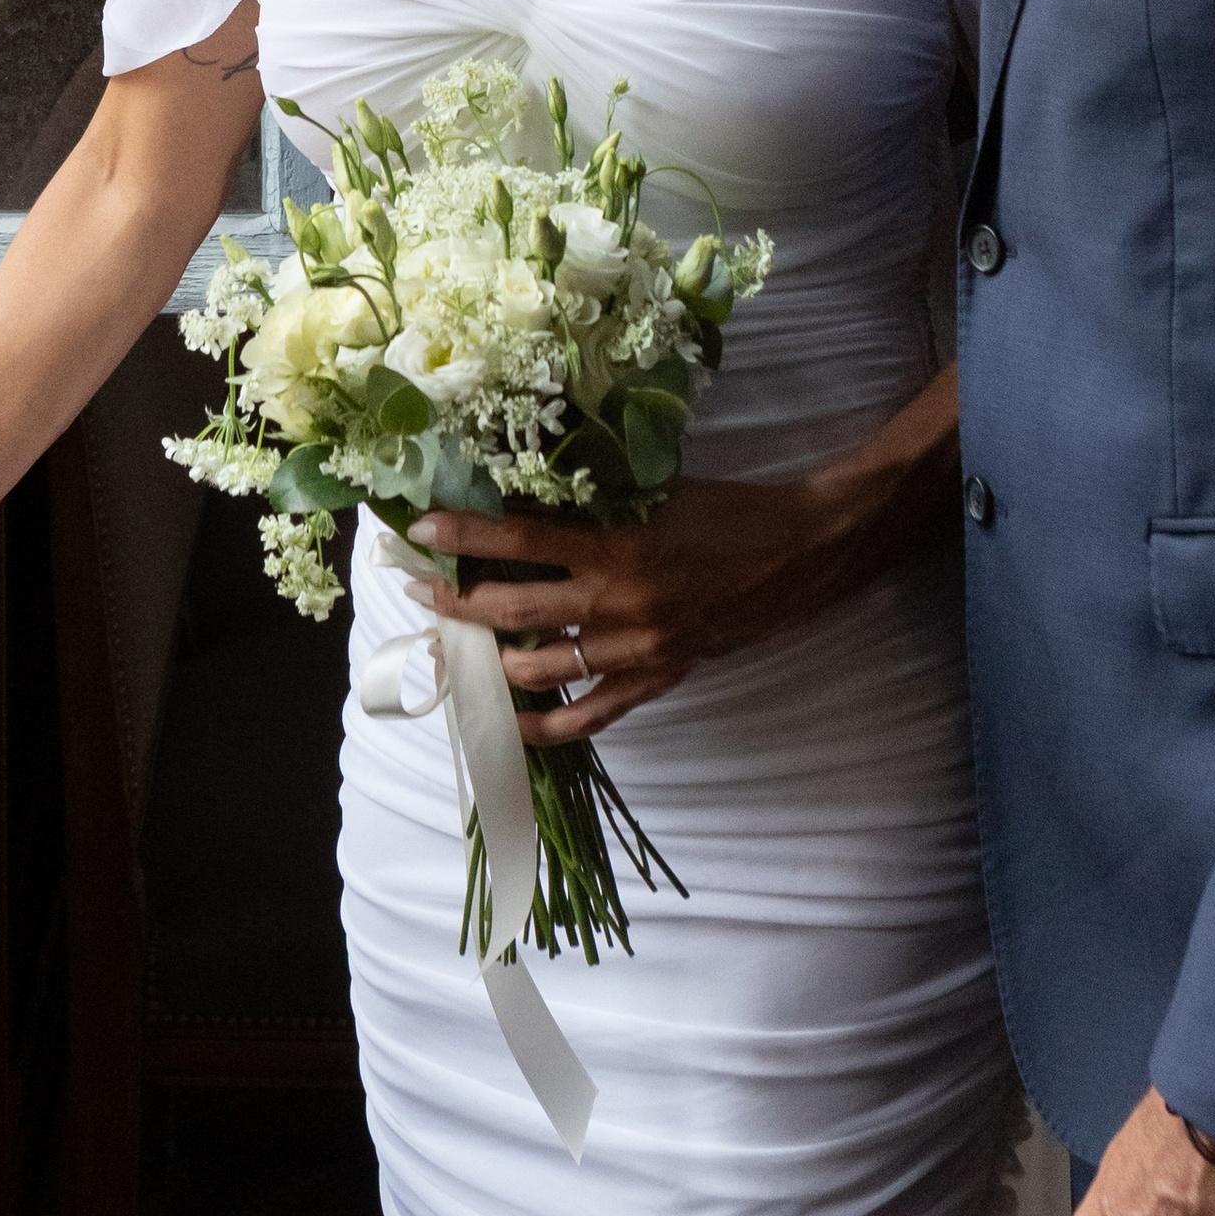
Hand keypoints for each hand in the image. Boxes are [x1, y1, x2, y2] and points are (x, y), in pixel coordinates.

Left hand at [406, 472, 833, 742]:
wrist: (798, 553)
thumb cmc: (727, 509)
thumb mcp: (657, 490)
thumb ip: (594, 502)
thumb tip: (523, 496)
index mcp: (620, 546)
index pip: (522, 539)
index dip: (467, 535)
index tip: (422, 528)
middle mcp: (621, 604)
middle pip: (516, 608)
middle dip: (458, 601)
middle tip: (416, 588)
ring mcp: (638, 650)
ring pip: (543, 667)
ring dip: (491, 660)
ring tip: (453, 648)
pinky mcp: (659, 677)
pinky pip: (593, 714)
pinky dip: (548, 724)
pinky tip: (512, 724)